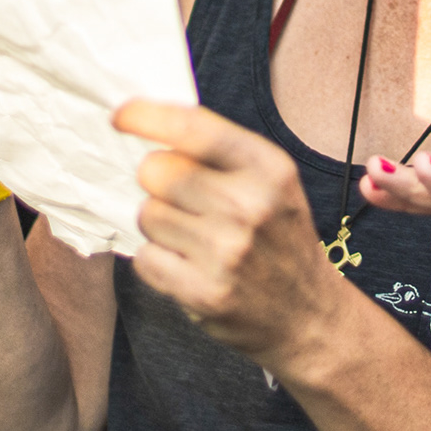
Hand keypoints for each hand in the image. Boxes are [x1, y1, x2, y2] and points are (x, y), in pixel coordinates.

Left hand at [115, 99, 337, 369]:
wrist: (310, 314)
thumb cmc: (279, 239)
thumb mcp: (272, 183)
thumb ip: (220, 154)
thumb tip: (147, 125)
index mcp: (269, 168)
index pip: (194, 129)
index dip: (147, 117)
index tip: (120, 116)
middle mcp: (250, 205)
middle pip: (156, 171)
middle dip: (157, 182)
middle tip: (182, 200)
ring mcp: (227, 252)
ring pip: (147, 215)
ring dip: (159, 224)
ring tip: (193, 239)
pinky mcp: (205, 293)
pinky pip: (145, 258)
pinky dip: (158, 261)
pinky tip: (188, 266)